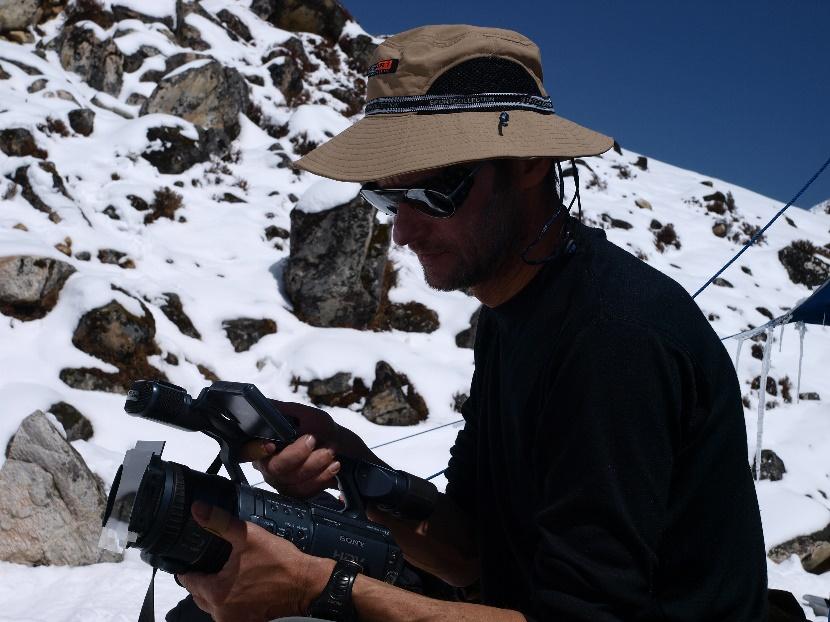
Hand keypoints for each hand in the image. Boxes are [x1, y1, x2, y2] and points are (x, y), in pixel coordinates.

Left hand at [177, 501, 332, 621]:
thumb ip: (219, 523)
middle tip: (211, 559)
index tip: (194, 554)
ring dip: (214, 589)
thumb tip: (198, 510)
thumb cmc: (279, 563)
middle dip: (202, 577)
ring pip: (212, 603)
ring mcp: (235, 620)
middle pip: (198, 593)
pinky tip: (239, 583)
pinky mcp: (247, 621)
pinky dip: (228, 598)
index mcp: (217, 593)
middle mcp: (221, 613)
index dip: (189, 565)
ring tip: (226, 570)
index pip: (188, 580)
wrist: (306, 584)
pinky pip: (227, 610)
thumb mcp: (248, 536)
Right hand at [249, 400, 380, 497]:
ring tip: (329, 451)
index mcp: (262, 442)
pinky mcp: (294, 493)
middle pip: (273, 467)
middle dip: (296, 454)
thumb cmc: (318, 428)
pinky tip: (332, 466)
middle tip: (313, 440)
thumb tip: (265, 406)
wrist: (338, 446)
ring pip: (290, 480)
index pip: (247, 450)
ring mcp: (280, 480)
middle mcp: (266, 463)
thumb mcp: (303, 413)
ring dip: (314, 465)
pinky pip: (303, 492)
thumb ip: (284, 411)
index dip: (255, 450)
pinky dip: (320, 478)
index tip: (270, 445)